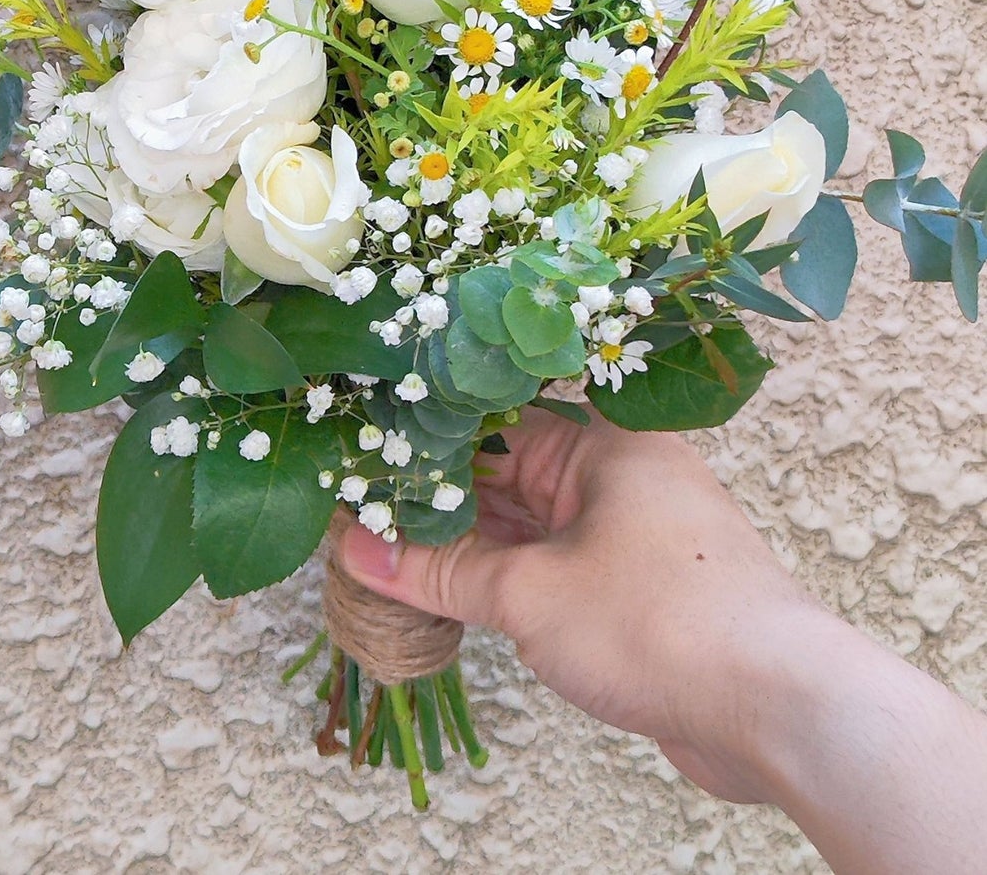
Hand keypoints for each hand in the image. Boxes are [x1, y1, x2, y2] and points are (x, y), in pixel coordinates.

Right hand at [337, 406, 822, 802]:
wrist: (779, 710)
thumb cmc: (658, 621)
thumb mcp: (529, 592)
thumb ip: (440, 570)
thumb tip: (355, 549)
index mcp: (604, 444)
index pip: (495, 424)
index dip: (427, 448)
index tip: (364, 466)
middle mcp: (622, 478)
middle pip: (511, 477)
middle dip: (442, 504)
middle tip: (362, 517)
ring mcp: (636, 536)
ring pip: (533, 528)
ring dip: (472, 549)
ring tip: (390, 558)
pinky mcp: (645, 592)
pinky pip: (559, 570)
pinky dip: (510, 582)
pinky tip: (454, 597)